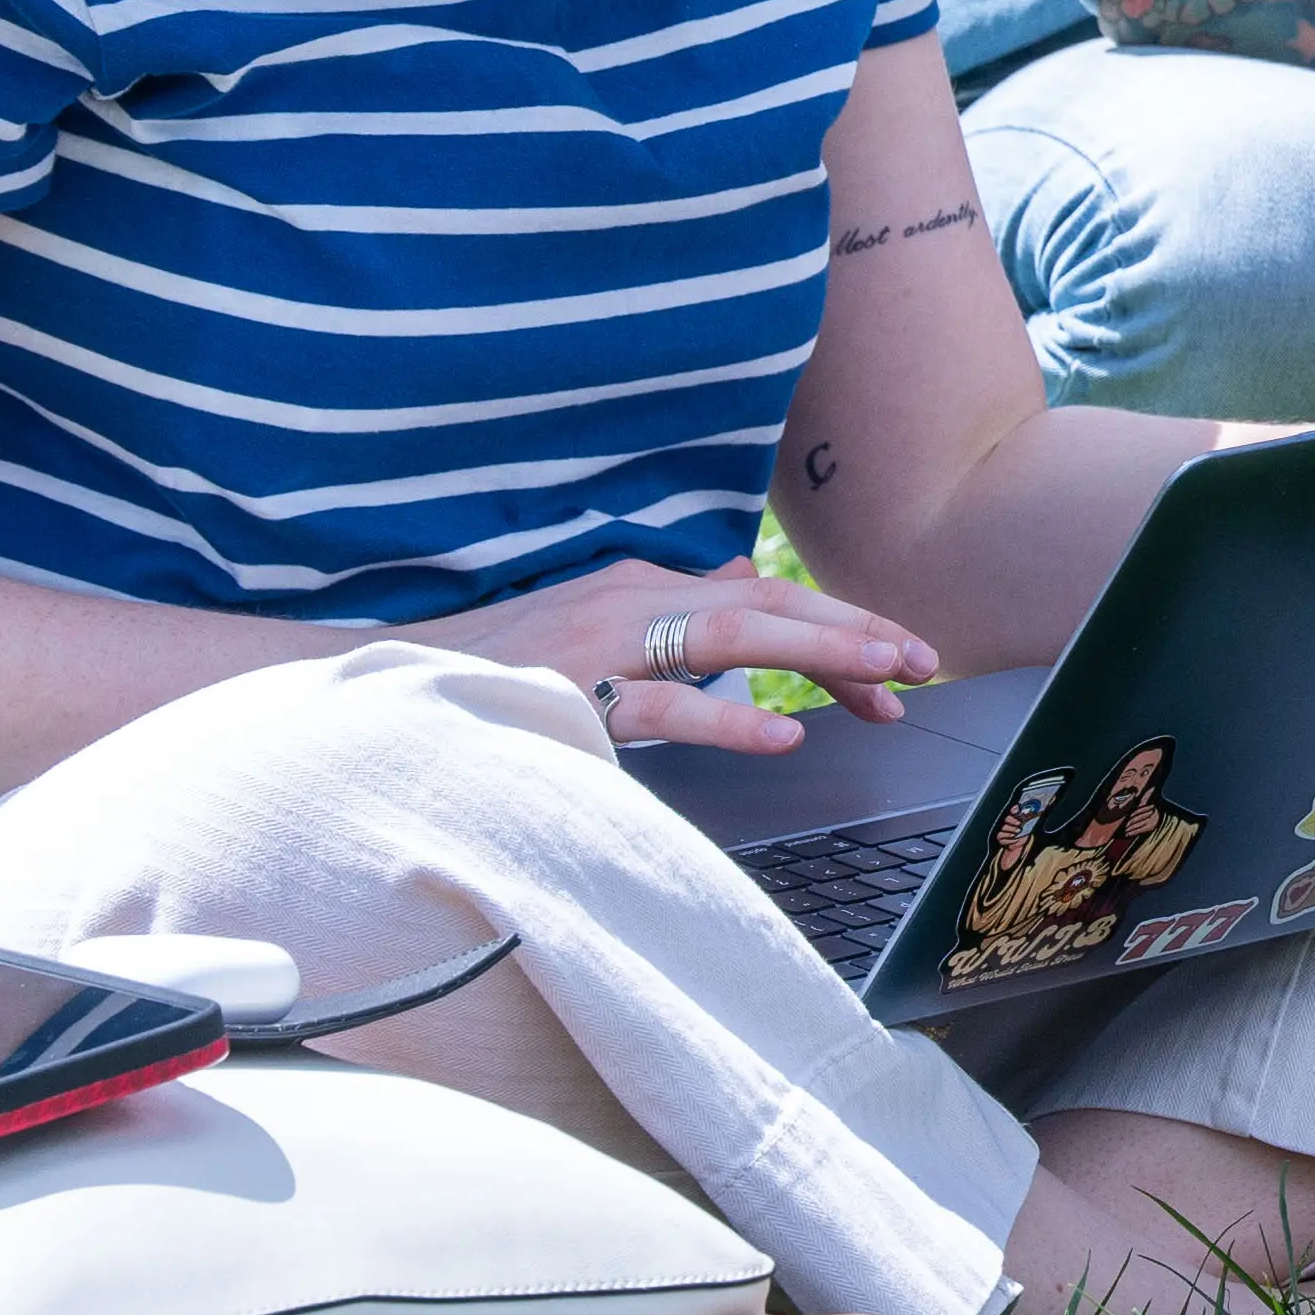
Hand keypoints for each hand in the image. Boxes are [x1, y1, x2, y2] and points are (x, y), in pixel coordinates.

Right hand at [428, 558, 945, 753]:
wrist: (390, 683)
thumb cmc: (499, 662)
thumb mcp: (599, 621)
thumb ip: (676, 606)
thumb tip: (747, 582)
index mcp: (644, 585)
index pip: (762, 597)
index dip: (838, 624)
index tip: (903, 658)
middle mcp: (631, 600)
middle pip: (764, 606)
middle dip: (852, 629)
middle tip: (924, 660)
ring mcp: (601, 644)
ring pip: (728, 637)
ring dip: (815, 651)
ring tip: (882, 675)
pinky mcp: (571, 695)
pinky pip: (662, 707)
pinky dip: (726, 718)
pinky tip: (781, 732)